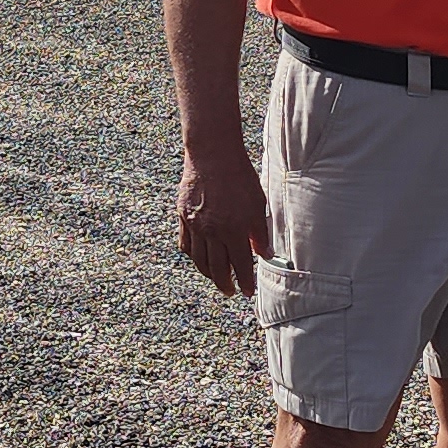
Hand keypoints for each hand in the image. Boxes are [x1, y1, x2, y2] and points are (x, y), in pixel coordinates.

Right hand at [178, 149, 273, 294]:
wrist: (212, 155)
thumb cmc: (239, 177)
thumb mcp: (257, 204)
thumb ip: (260, 232)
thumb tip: (265, 254)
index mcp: (233, 230)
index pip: (241, 265)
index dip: (245, 281)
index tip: (247, 292)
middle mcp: (212, 232)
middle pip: (217, 268)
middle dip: (225, 284)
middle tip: (231, 291)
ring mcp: (194, 225)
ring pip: (199, 260)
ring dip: (208, 274)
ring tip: (217, 278)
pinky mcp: (183, 216)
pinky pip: (185, 244)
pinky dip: (193, 255)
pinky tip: (200, 258)